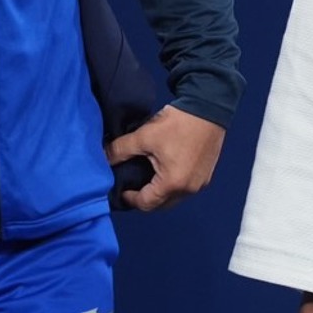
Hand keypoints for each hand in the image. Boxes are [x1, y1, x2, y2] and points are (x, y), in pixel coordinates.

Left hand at [104, 105, 224, 210]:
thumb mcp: (144, 135)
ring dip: (160, 193)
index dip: (130, 198)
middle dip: (145, 198)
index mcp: (172, 183)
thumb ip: (121, 150)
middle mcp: (189, 189)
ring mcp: (200, 184)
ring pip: (174, 198)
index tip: (122, 189)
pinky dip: (173, 185)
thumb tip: (104, 157)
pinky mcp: (206, 176)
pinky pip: (185, 188)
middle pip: (161, 205)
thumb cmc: (177, 123)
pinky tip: (165, 170)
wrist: (208, 108)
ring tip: (147, 177)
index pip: (146, 203)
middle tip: (132, 185)